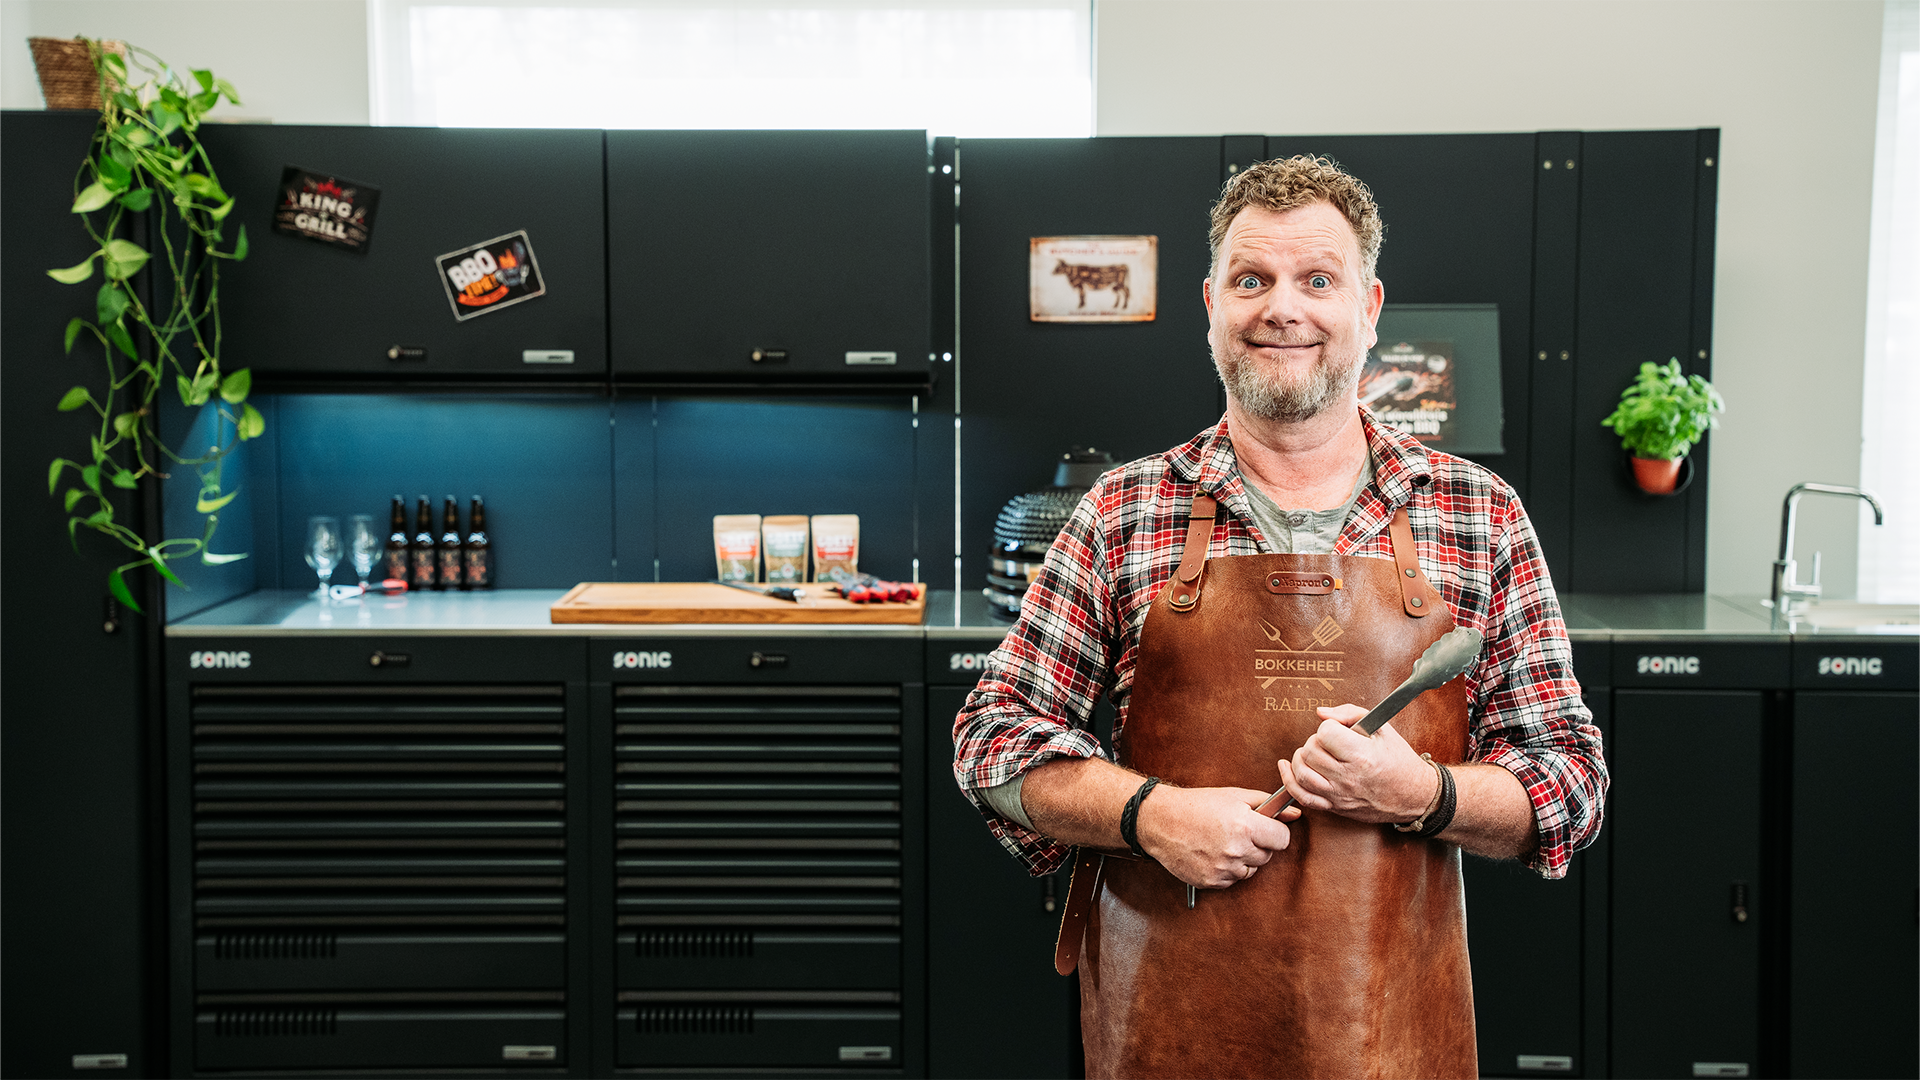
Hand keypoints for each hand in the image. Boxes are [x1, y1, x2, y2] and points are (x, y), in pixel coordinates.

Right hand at [1134, 783, 1301, 888]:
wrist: (1160, 820)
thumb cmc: (1197, 805)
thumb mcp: (1234, 796)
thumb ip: (1267, 804)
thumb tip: (1295, 814)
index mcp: (1246, 826)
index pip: (1282, 839)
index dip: (1276, 832)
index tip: (1266, 828)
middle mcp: (1236, 850)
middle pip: (1267, 856)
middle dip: (1258, 845)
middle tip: (1238, 832)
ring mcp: (1223, 869)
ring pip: (1250, 870)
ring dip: (1242, 859)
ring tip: (1222, 842)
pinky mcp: (1211, 882)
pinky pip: (1232, 880)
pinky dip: (1226, 870)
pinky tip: (1212, 853)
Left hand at [1277, 704, 1436, 823]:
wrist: (1414, 795)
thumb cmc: (1399, 760)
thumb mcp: (1382, 728)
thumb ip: (1349, 713)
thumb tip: (1320, 713)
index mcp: (1362, 756)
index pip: (1325, 733)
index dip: (1329, 727)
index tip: (1340, 731)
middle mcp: (1348, 778)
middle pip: (1311, 752)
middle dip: (1315, 741)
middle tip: (1330, 742)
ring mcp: (1340, 795)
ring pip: (1302, 773)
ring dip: (1301, 758)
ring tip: (1313, 752)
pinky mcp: (1335, 807)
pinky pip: (1302, 796)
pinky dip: (1289, 781)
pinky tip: (1287, 767)